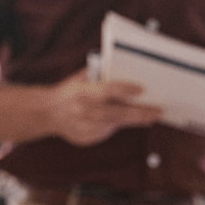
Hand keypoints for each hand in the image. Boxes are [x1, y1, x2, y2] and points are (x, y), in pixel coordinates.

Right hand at [46, 67, 161, 145]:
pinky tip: (127, 121)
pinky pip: (106, 132)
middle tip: (158, 112)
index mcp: (82, 91)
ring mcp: (84, 127)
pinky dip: (117, 126)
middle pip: (116, 113)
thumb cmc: (69, 91)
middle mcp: (83, 110)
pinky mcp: (86, 138)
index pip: (106, 90)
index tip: (142, 89)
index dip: (124, 89)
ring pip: (114, 125)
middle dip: (139, 113)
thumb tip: (123, 66)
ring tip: (151, 117)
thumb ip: (99, 74)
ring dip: (133, 121)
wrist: (47, 112)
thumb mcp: (81, 78)